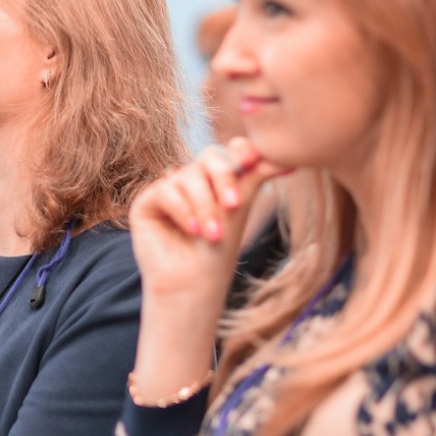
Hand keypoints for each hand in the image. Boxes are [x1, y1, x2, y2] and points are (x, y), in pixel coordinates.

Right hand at [129, 137, 286, 302]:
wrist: (194, 283)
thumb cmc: (219, 251)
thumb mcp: (241, 206)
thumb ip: (255, 174)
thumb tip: (288, 156)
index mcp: (215, 180)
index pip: (226, 152)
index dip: (239, 153)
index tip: (252, 161)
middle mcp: (190, 181)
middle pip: (208, 158)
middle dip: (223, 178)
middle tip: (233, 205)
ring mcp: (167, 189)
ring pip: (188, 177)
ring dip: (204, 206)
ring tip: (212, 234)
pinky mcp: (146, 202)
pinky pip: (165, 190)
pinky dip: (183, 211)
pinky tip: (192, 231)